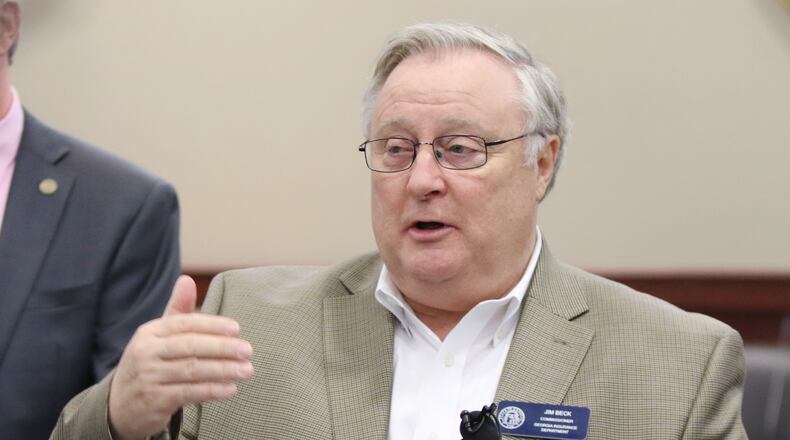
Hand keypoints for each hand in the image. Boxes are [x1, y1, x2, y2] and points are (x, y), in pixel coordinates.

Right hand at [108, 275, 253, 439]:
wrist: (119, 407)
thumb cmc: (149, 364)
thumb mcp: (158, 337)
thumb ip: (177, 310)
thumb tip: (187, 279)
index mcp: (149, 332)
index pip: (185, 324)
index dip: (212, 325)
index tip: (237, 329)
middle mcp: (146, 352)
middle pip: (190, 346)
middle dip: (223, 348)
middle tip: (248, 351)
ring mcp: (149, 377)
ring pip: (192, 370)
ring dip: (223, 370)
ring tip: (246, 370)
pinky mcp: (154, 401)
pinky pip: (189, 392)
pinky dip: (212, 390)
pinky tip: (230, 389)